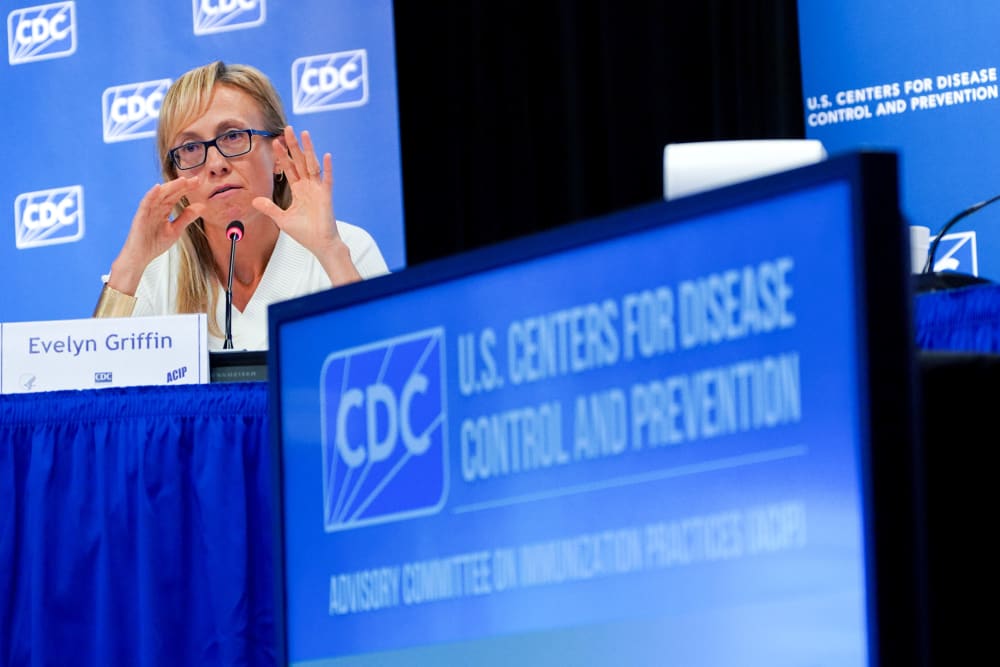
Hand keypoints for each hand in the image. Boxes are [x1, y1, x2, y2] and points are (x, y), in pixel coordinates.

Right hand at [110, 176, 204, 293]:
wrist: (140, 257)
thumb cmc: (154, 243)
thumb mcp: (175, 230)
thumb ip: (186, 217)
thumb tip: (201, 207)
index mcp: (163, 210)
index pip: (176, 196)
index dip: (186, 188)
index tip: (198, 182)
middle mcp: (155, 208)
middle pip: (169, 193)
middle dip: (182, 186)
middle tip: (195, 180)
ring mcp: (147, 211)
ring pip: (159, 196)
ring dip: (170, 187)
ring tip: (182, 181)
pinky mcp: (140, 217)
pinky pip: (145, 204)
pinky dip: (151, 195)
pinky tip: (158, 188)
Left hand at [253, 125, 360, 283]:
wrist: (319, 244)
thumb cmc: (304, 233)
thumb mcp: (282, 219)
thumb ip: (269, 208)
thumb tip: (254, 200)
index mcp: (299, 190)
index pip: (288, 168)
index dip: (281, 155)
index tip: (274, 142)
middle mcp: (308, 186)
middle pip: (299, 161)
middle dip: (293, 146)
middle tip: (287, 129)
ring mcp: (318, 189)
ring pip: (311, 164)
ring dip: (308, 149)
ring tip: (304, 134)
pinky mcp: (326, 195)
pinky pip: (326, 179)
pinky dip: (326, 167)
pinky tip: (325, 155)